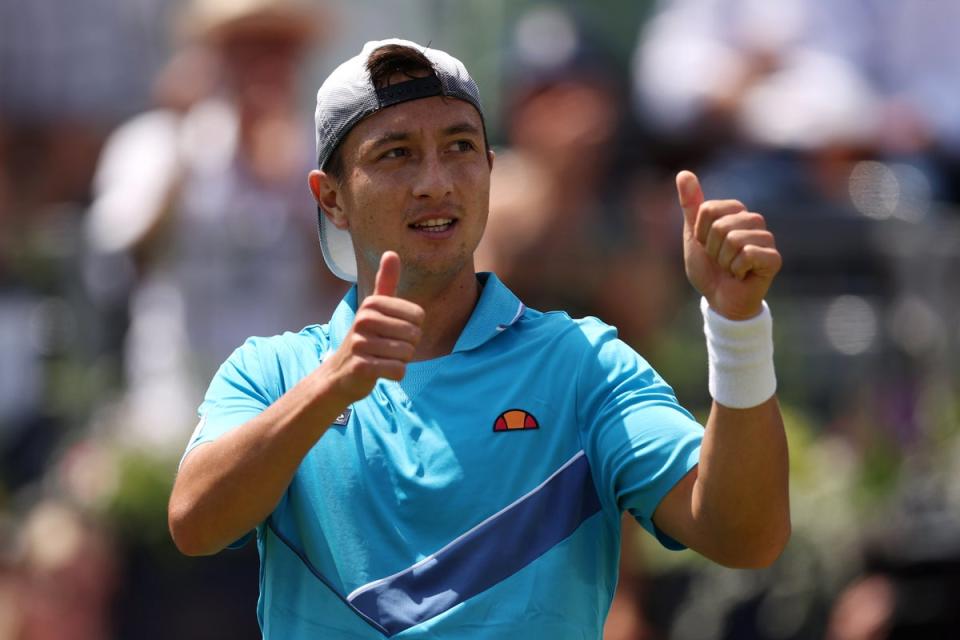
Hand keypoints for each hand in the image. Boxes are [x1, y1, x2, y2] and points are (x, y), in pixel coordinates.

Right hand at [322, 251, 423, 403]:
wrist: (341, 373)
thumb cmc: (365, 338)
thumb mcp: (375, 308)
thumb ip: (385, 282)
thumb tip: (391, 252)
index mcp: (372, 303)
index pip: (418, 316)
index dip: (413, 328)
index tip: (394, 332)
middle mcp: (364, 320)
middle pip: (414, 335)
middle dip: (408, 346)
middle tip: (388, 348)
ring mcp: (360, 343)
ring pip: (407, 354)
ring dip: (401, 360)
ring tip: (383, 358)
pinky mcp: (361, 366)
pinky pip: (398, 370)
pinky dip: (395, 374)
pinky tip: (381, 371)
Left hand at [676, 171, 780, 319]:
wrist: (720, 299)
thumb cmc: (708, 267)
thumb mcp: (693, 235)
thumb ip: (690, 205)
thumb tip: (683, 172)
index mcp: (736, 211)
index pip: (708, 209)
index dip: (700, 233)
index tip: (706, 245)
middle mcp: (754, 220)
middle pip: (720, 225)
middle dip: (711, 249)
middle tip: (719, 260)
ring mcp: (766, 238)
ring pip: (733, 240)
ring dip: (723, 261)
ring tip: (730, 268)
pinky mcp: (773, 258)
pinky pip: (748, 254)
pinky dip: (736, 269)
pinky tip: (742, 274)